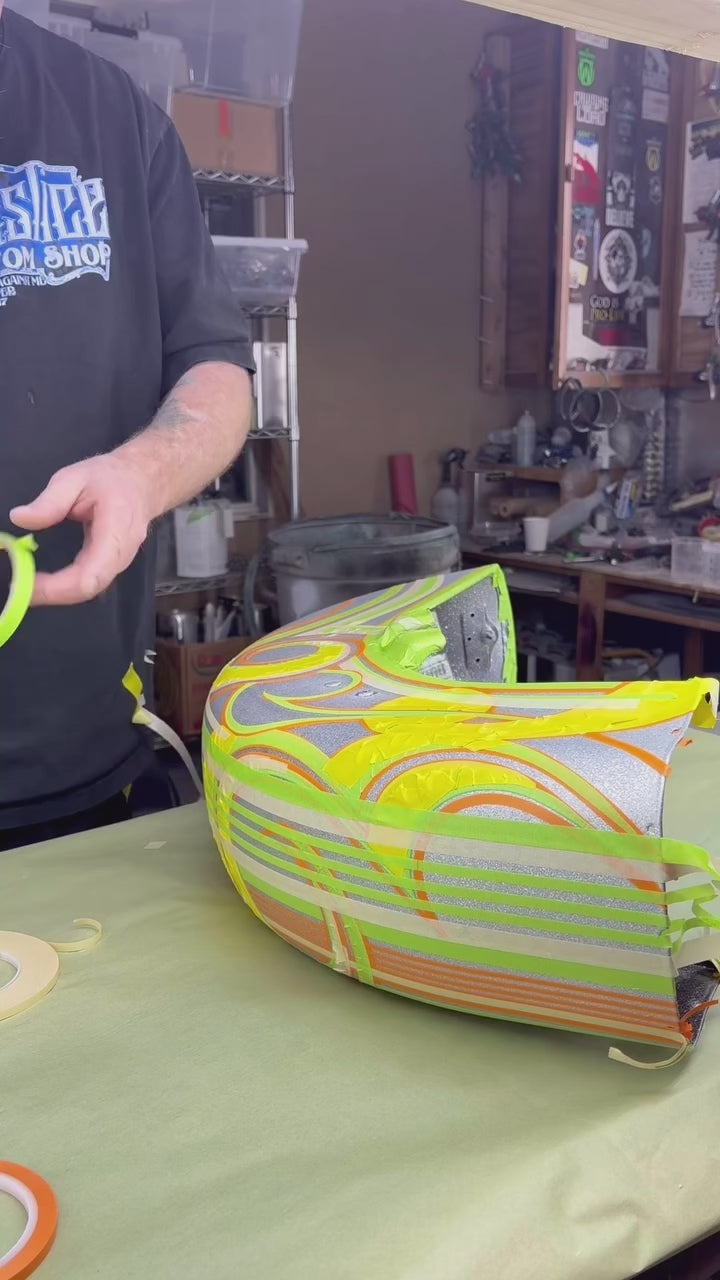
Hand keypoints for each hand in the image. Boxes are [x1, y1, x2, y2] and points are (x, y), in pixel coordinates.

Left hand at [10, 455, 153, 605]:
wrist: (142, 482)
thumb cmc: (110, 479)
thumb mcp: (74, 478)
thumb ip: (49, 501)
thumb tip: (20, 519)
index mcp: (115, 531)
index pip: (89, 574)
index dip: (57, 587)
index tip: (26, 583)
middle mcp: (121, 555)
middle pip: (88, 588)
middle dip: (52, 594)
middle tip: (18, 588)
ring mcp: (119, 564)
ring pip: (88, 589)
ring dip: (57, 593)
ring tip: (26, 585)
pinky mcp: (111, 566)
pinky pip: (89, 583)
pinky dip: (64, 587)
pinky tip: (43, 582)